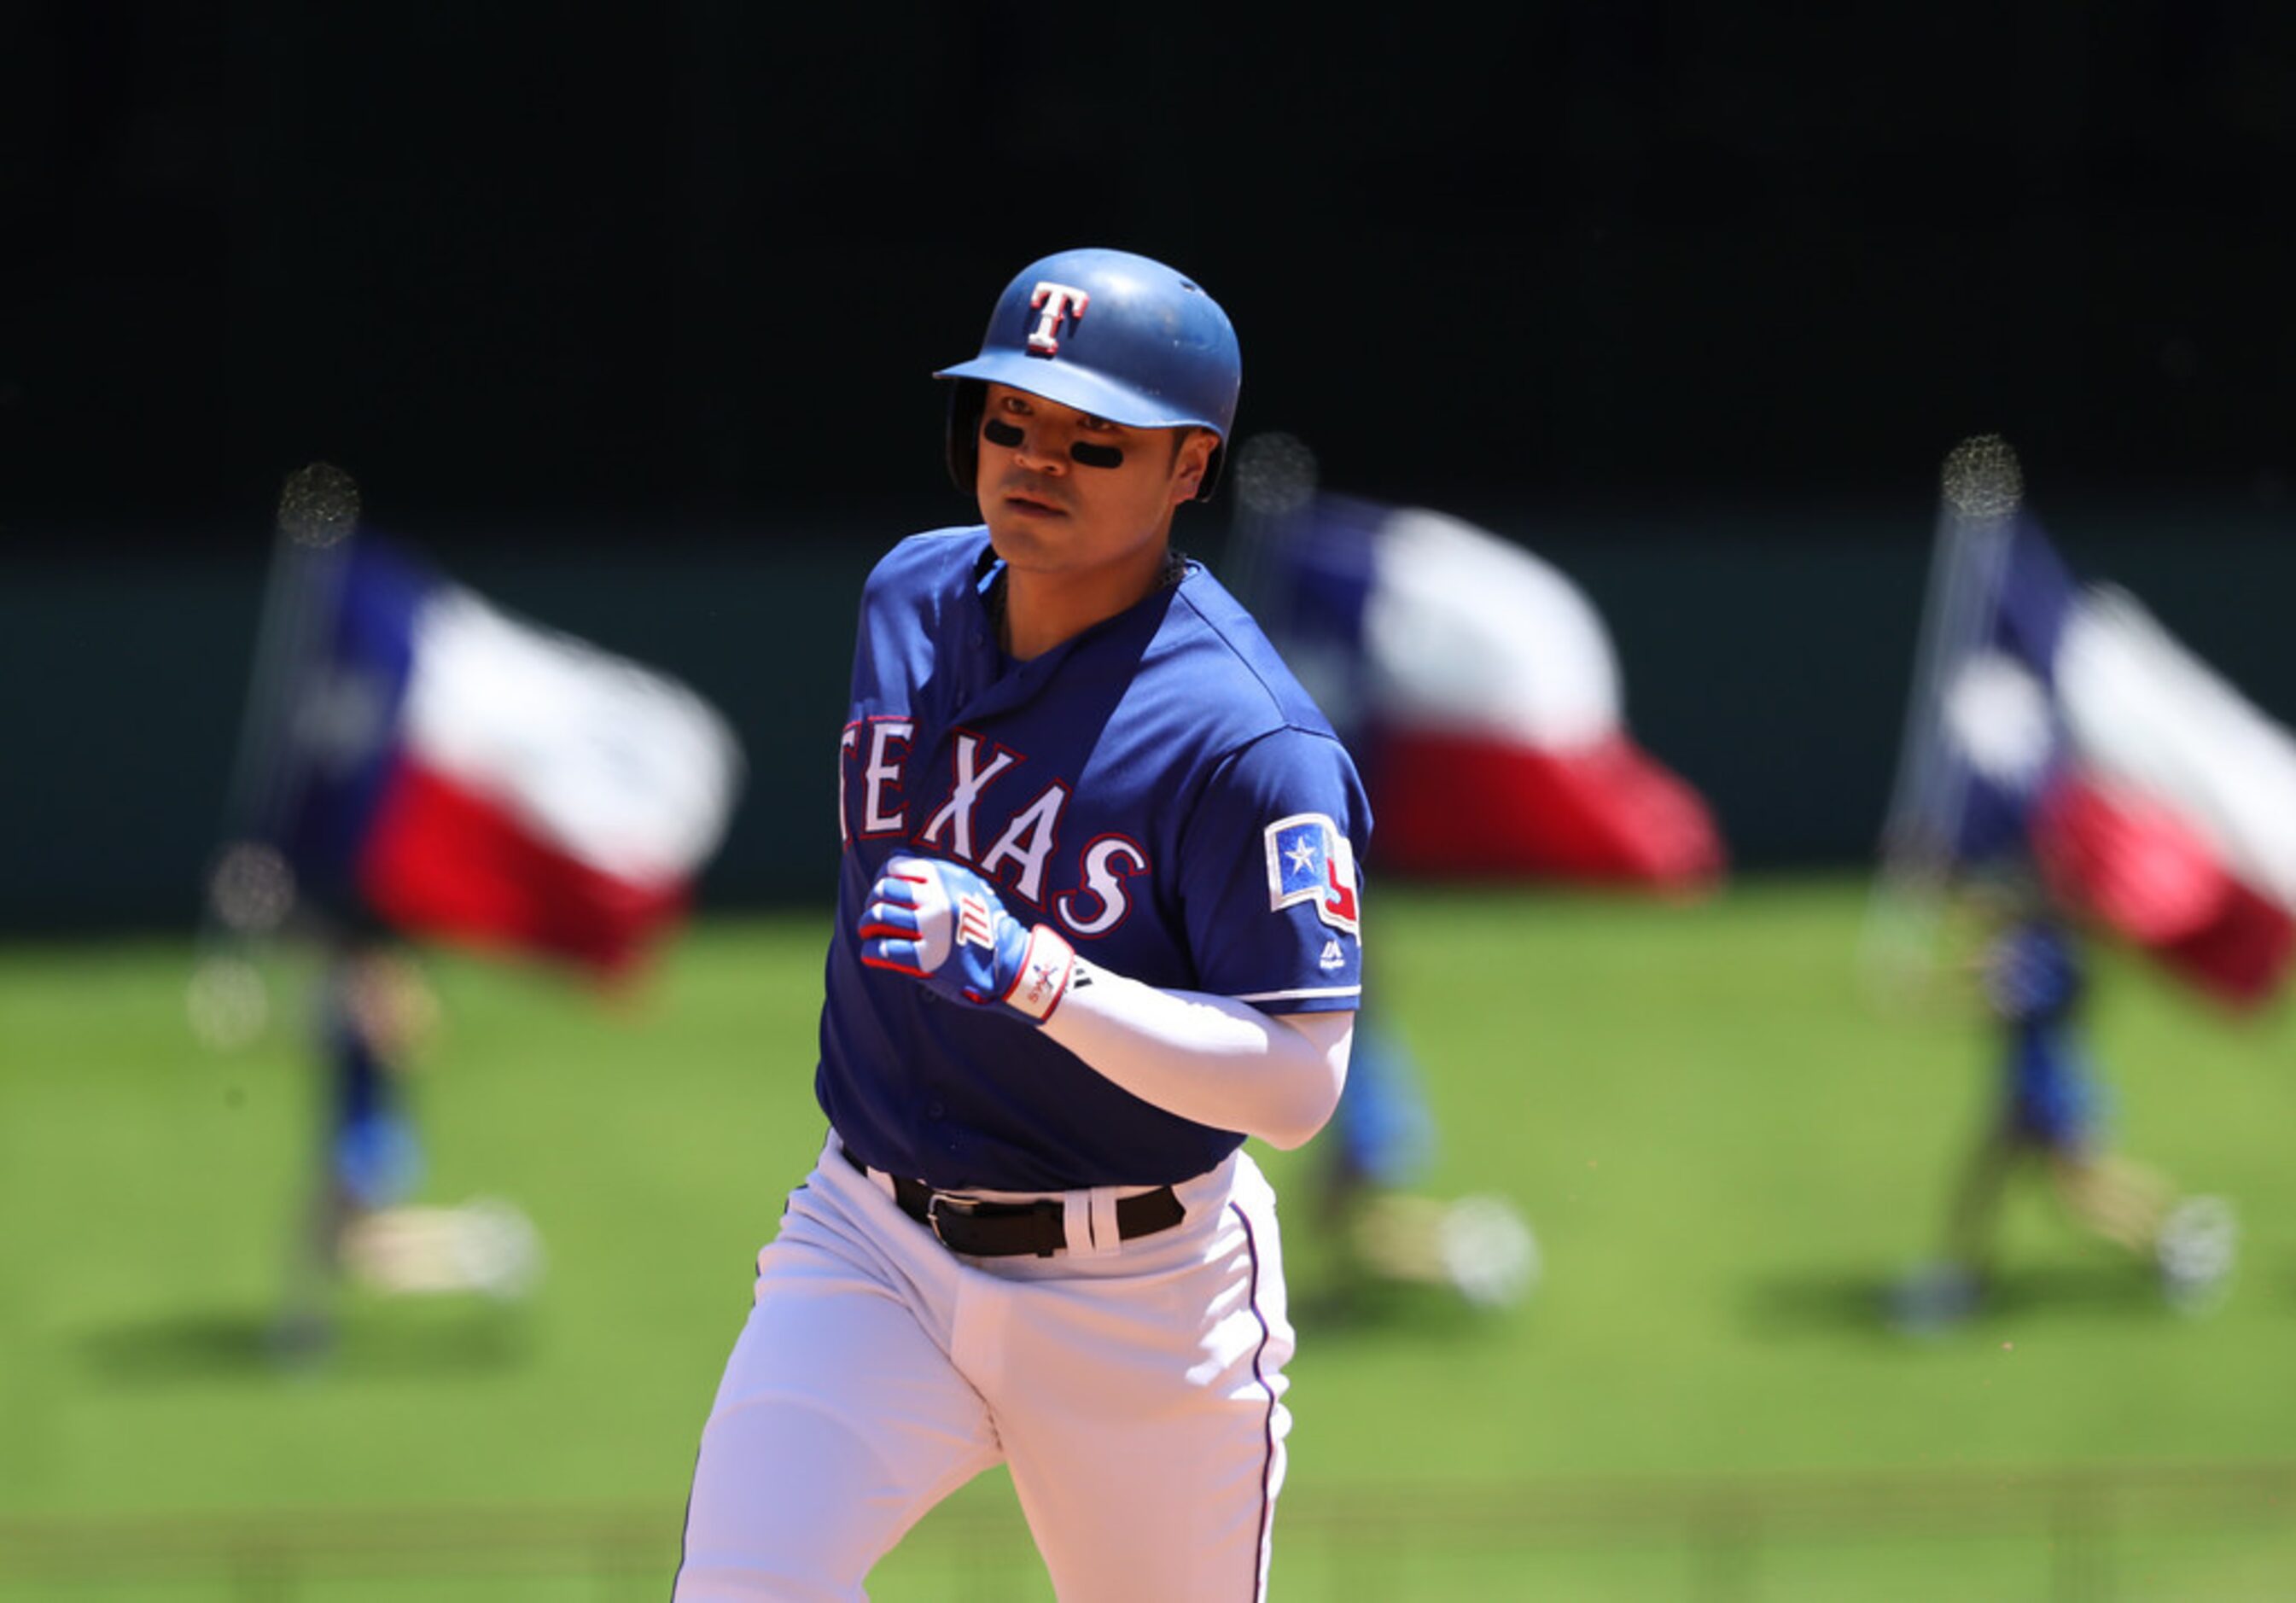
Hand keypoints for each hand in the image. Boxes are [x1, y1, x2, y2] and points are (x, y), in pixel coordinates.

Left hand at [857, 854, 1075, 1021]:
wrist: (1009, 961)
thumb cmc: (985, 923)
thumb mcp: (968, 884)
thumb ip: (935, 873)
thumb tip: (896, 858)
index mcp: (943, 878)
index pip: (893, 868)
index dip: (881, 880)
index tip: (883, 895)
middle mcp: (936, 899)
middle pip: (882, 891)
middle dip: (871, 904)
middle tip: (873, 917)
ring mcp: (931, 929)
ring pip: (879, 917)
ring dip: (867, 927)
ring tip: (869, 934)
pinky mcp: (927, 959)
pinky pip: (884, 950)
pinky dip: (871, 952)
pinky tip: (873, 955)